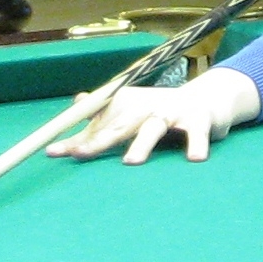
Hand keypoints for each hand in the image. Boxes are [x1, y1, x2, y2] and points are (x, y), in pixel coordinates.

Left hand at [46, 66, 261, 164]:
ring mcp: (172, 112)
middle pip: (119, 125)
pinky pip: (196, 134)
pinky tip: (193, 160)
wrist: (207, 99)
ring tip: (131, 163)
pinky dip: (196, 145)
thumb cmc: (160, 113)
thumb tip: (75, 103)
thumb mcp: (131, 113)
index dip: (78, 140)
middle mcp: (146, 106)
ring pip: (153, 128)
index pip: (98, 125)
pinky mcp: (200, 120)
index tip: (54, 153)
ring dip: (142, 144)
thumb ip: (103, 117)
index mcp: (126, 105)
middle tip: (82, 154)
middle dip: (100, 140)